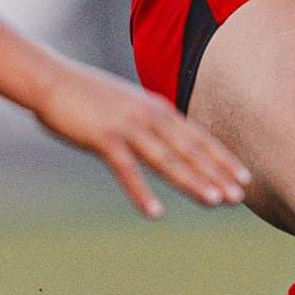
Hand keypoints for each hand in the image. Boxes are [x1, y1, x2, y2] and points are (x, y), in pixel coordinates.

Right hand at [31, 60, 249, 218]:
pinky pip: (127, 170)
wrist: (50, 80)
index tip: (244, 177)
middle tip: (239, 197)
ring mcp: (128, 127)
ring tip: (214, 201)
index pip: (197, 137)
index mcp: (156, 108)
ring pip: (167, 159)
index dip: (222, 159)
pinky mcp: (104, 139)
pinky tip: (155, 214)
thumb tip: (163, 138)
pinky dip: (141, 192)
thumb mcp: (125, 105)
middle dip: (216, 175)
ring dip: (192, 181)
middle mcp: (149, 116)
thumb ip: (146, 121)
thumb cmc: (85, 95)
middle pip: (189, 150)